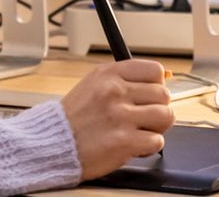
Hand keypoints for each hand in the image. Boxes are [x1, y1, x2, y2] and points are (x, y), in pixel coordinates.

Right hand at [61, 59, 173, 179]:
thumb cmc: (74, 118)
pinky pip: (157, 141)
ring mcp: (120, 116)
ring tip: (139, 131)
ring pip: (166, 116)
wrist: (52, 143)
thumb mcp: (94, 85)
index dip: (156, 85)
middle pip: (163, 95)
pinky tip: (133, 145)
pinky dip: (148, 147)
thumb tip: (164, 78)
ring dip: (156, 128)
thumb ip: (124, 81)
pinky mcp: (124, 141)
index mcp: (108, 74)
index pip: (154, 70)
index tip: (148, 96)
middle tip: (142, 118)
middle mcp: (115, 91)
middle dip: (157, 108)